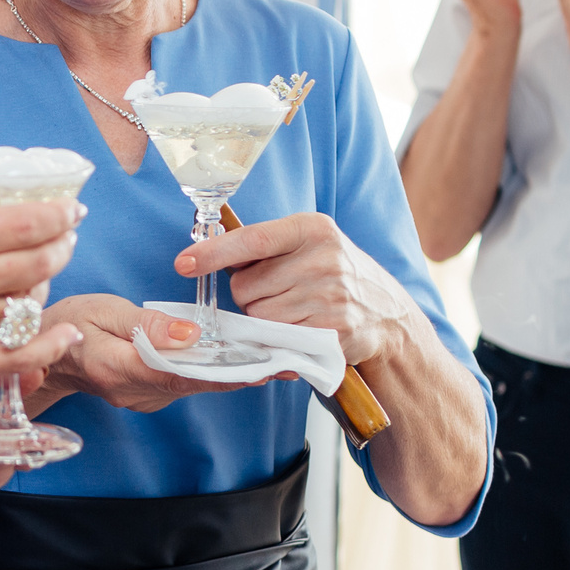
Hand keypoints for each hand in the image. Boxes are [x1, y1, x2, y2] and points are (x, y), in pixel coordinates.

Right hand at [0, 191, 85, 406]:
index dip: (57, 213)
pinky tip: (64, 334)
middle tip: (66, 237)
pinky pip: (23, 354)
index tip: (69, 209)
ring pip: (34, 301)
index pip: (23, 222)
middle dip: (61, 244)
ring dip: (49, 285)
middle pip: (39, 259)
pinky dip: (51, 344)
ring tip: (48, 273)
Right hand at [29, 295, 250, 413]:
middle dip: (240, 374)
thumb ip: (146, 325)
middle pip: (194, 383)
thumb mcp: (102, 310)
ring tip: (272, 360)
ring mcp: (142, 399)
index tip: (259, 367)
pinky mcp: (148, 396)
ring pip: (193, 386)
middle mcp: (134, 392)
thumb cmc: (70, 324)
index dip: (221, 371)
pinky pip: (185, 384)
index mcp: (118, 368)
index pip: (178, 372)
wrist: (47, 355)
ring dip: (230, 374)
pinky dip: (212, 373)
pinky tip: (238, 361)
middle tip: (284, 363)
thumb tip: (190, 334)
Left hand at [178, 212, 422, 367]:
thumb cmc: (332, 274)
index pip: (251, 239)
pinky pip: (278, 340)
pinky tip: (299, 329)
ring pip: (258, 317)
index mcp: (312, 228)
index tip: (184, 263)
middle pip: (245, 287)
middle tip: (277, 292)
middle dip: (249, 295)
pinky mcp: (333, 332)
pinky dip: (278, 340)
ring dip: (263, 320)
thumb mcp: (307, 244)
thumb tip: (202, 253)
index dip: (212, 254)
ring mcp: (331, 297)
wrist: (386, 313)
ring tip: (292, 311)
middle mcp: (324, 259)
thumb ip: (261, 246)